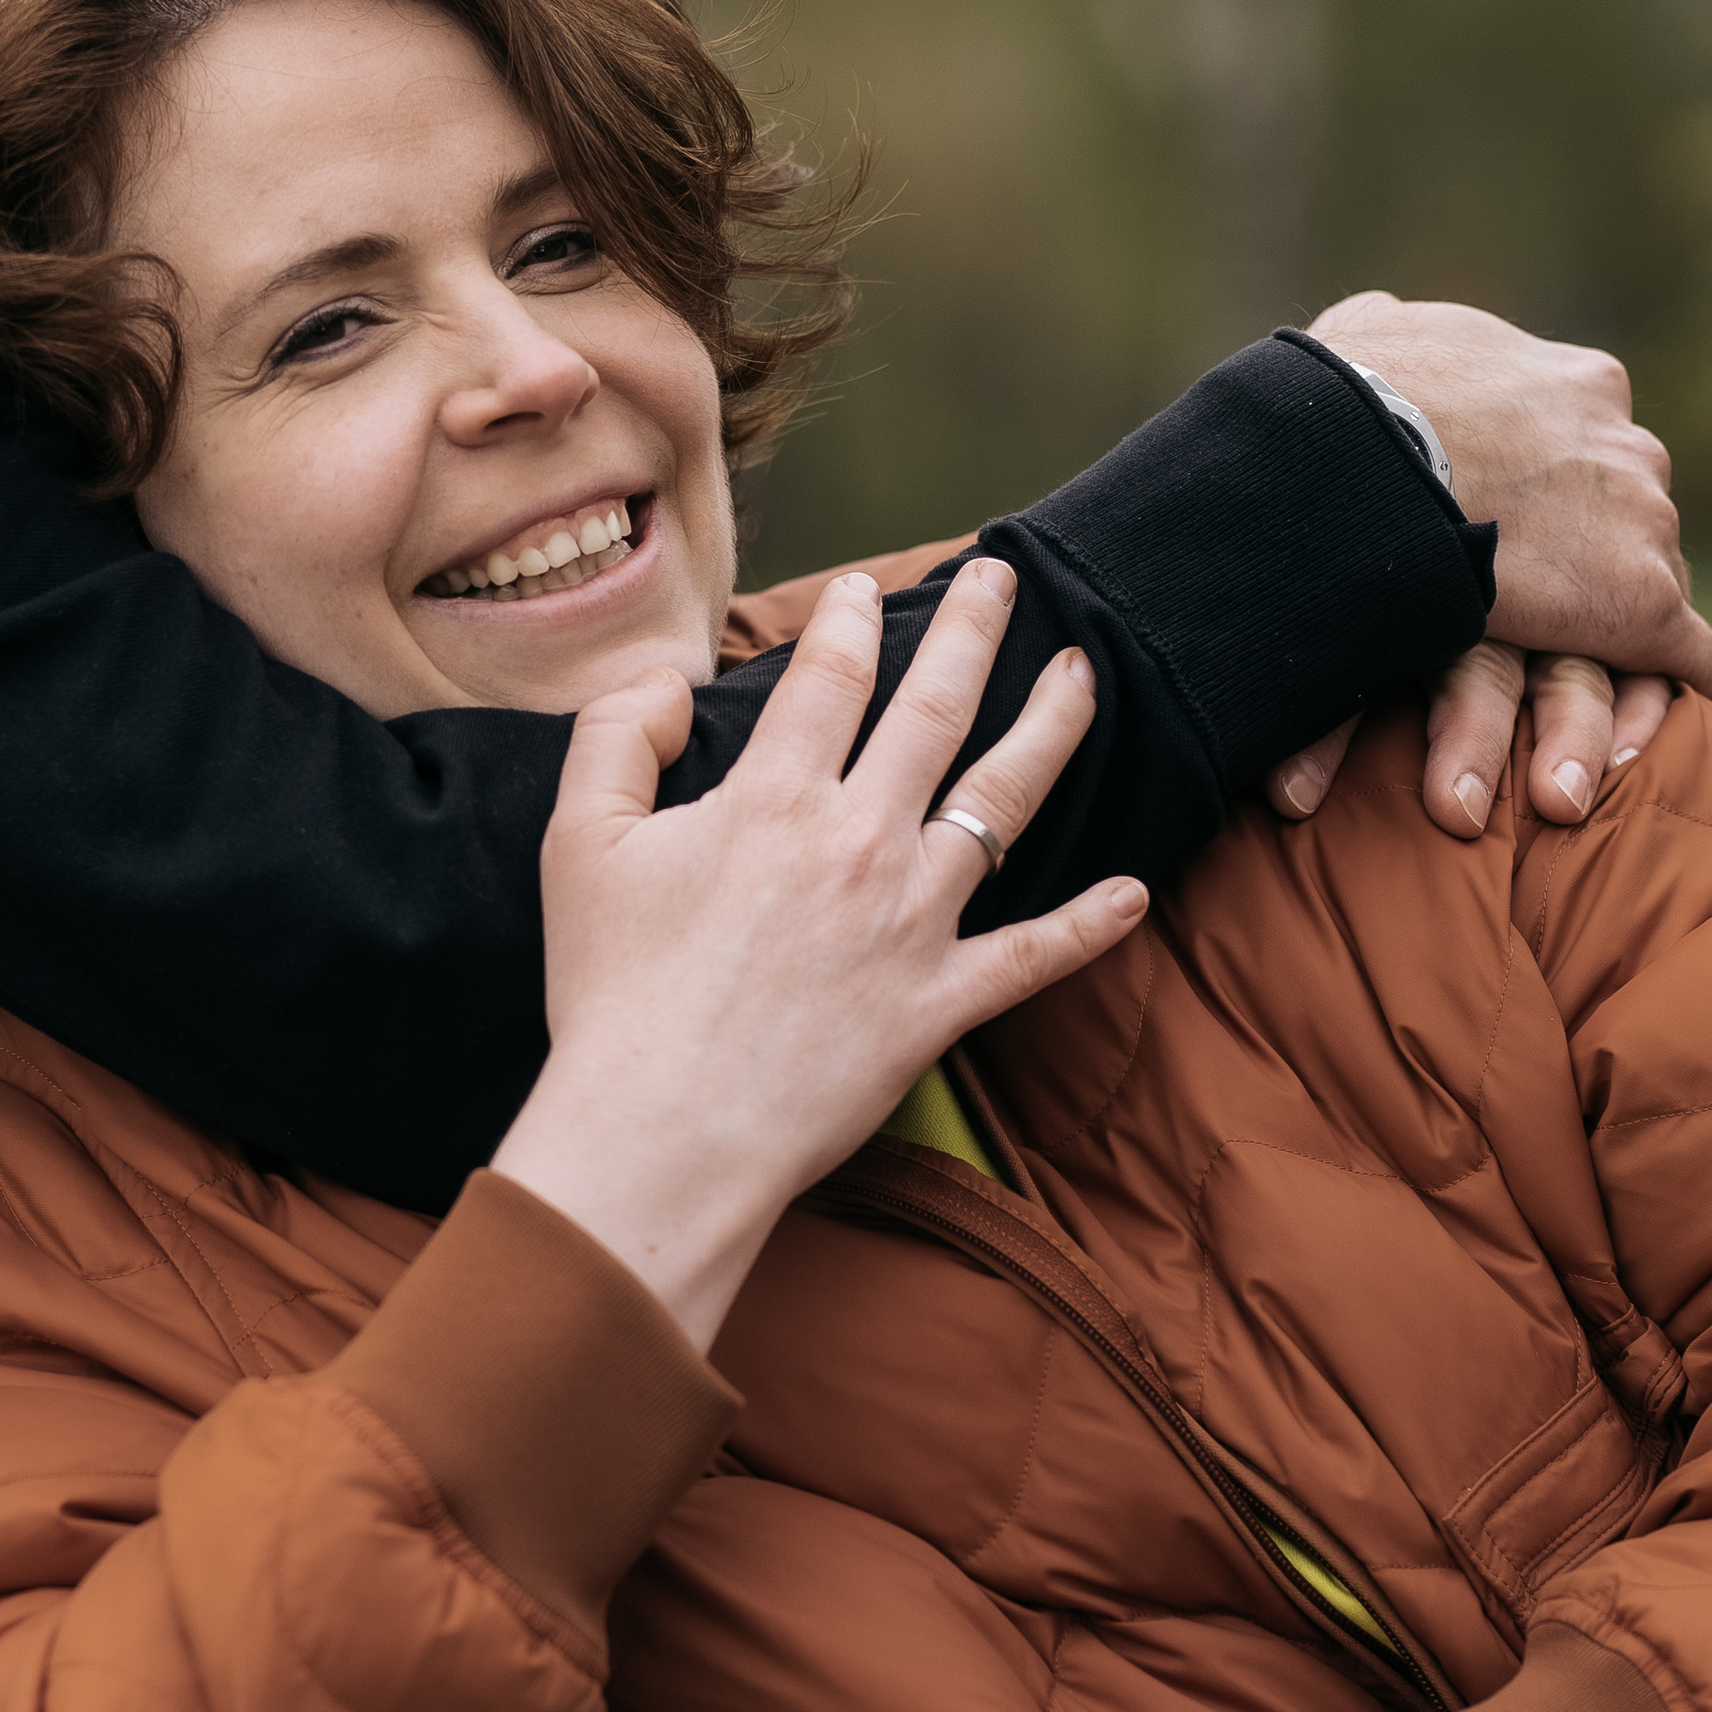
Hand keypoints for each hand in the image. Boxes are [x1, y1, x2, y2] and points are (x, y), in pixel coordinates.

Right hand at [492, 560, 1146, 1350]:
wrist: (662, 1134)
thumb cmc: (613, 994)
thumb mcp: (579, 843)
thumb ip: (616, 737)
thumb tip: (668, 682)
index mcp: (773, 799)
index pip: (830, 676)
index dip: (850, 618)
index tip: (862, 588)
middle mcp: (860, 842)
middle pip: (934, 709)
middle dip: (972, 629)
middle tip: (1000, 578)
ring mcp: (913, 923)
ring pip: (1003, 803)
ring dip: (1052, 727)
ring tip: (1083, 675)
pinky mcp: (939, 1004)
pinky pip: (1032, 956)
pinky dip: (1089, 926)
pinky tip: (1133, 892)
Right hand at [1268, 294, 1711, 838]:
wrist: (1353, 462)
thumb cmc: (1339, 402)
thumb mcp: (1364, 339)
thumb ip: (1391, 338)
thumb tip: (1373, 330)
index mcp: (1569, 381)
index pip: (1581, 450)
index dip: (1545, 499)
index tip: (1501, 531)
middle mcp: (1622, 440)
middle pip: (1620, 515)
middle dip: (1579, 562)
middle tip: (1519, 609)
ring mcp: (1641, 519)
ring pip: (1644, 585)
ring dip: (1600, 631)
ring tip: (1549, 698)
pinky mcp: (1640, 602)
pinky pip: (1686, 654)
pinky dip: (1662, 687)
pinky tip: (1626, 733)